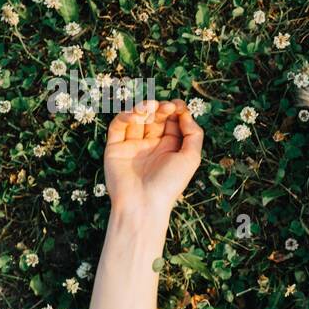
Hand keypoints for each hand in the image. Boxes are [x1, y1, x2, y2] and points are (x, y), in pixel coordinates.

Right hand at [104, 98, 204, 219]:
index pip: (172, 122)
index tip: (179, 105)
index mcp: (170, 148)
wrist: (143, 203)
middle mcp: (151, 145)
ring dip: (143, 108)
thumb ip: (193, 134)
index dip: (175, 110)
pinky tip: (136, 115)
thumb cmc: (170, 184)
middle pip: (155, 117)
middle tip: (166, 106)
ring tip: (150, 107)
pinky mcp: (115, 147)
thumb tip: (185, 113)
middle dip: (161, 108)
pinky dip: (125, 116)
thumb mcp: (191, 158)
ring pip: (136, 118)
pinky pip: (118, 126)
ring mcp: (132, 145)